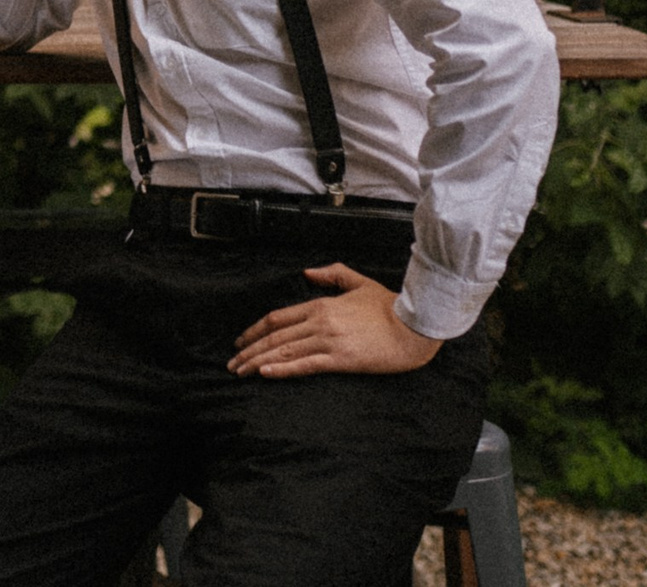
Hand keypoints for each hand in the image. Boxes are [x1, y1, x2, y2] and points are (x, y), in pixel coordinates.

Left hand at [227, 264, 442, 378]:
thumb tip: (307, 272)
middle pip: (274, 336)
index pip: (278, 318)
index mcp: (320, 304)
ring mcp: (328, 340)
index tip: (241, 341)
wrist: (414, 327)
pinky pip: (304, 364)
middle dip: (249, 350)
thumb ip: (331, 274)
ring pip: (284, 350)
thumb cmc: (390, 307)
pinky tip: (265, 373)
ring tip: (240, 371)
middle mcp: (319, 321)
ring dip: (258, 361)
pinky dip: (282, 368)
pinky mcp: (340, 359)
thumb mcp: (359, 283)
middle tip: (232, 363)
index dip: (255, 330)